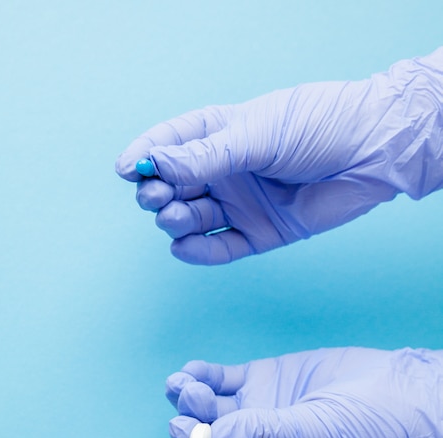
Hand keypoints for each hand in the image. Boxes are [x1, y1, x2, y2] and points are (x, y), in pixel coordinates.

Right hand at [116, 49, 442, 264]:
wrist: (372, 153)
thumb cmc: (318, 125)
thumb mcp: (255, 134)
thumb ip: (205, 156)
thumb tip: (155, 164)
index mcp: (220, 133)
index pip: (170, 143)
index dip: (145, 155)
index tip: (126, 169)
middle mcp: (225, 170)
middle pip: (174, 186)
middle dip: (157, 193)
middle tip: (156, 197)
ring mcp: (240, 204)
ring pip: (191, 219)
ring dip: (174, 220)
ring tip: (173, 216)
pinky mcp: (258, 234)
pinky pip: (220, 249)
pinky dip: (199, 252)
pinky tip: (183, 246)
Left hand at [166, 347, 442, 437]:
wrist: (392, 389)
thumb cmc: (360, 428)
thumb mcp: (311, 436)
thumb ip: (261, 433)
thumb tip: (214, 436)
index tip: (179, 430)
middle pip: (212, 432)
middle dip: (194, 415)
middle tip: (186, 395)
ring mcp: (256, 408)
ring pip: (212, 405)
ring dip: (192, 394)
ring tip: (179, 381)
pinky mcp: (260, 379)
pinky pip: (224, 379)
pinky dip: (207, 374)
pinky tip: (194, 369)